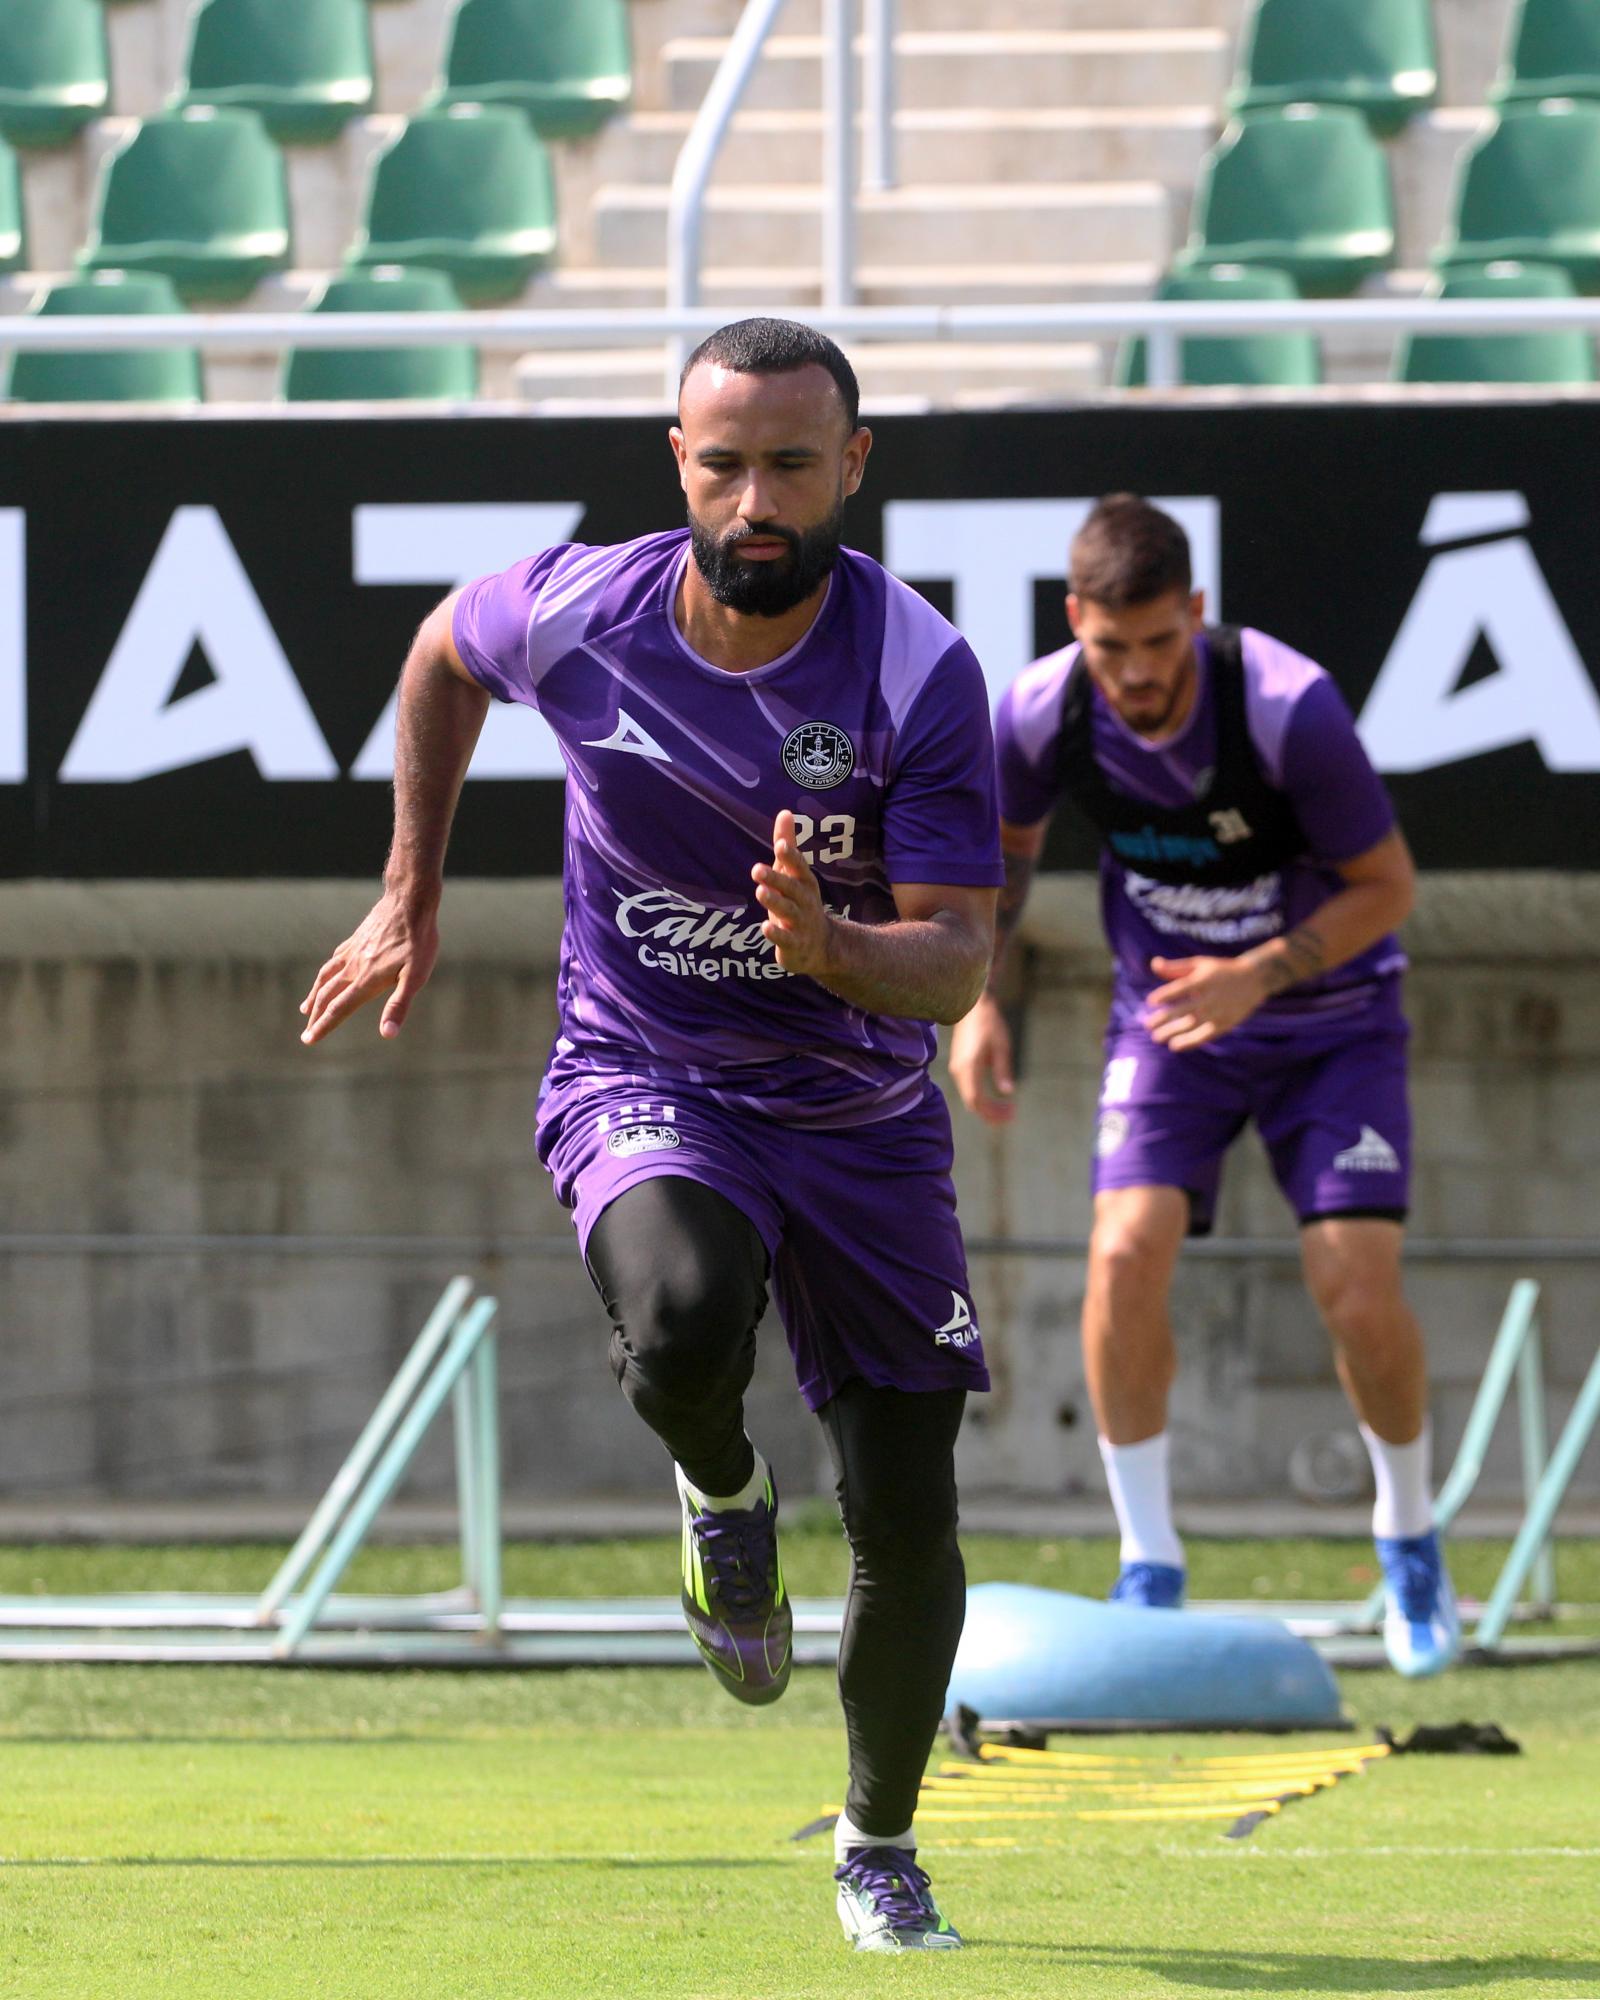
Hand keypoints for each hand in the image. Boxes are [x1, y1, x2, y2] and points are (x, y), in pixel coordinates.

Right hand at [300, 888, 439, 1045]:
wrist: (409, 901)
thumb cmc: (417, 940)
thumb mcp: (416, 976)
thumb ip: (399, 1005)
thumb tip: (387, 1034)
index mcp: (366, 980)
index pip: (339, 1009)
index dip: (323, 1026)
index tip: (309, 1040)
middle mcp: (353, 967)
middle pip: (328, 996)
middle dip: (316, 1017)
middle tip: (307, 1034)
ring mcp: (352, 952)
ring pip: (325, 977)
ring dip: (315, 996)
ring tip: (306, 1008)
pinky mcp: (355, 940)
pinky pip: (333, 961)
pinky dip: (324, 973)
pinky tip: (326, 975)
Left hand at [752, 809, 831, 977]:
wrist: (822, 946)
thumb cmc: (801, 903)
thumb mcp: (794, 874)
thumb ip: (787, 845)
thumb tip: (785, 812)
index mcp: (805, 883)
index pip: (800, 867)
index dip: (792, 857)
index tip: (781, 845)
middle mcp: (805, 902)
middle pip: (792, 889)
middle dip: (777, 879)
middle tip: (757, 869)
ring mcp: (801, 924)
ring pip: (788, 912)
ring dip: (775, 902)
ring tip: (760, 892)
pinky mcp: (794, 944)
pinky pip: (787, 939)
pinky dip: (777, 934)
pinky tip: (766, 927)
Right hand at [948, 992, 1017, 1124]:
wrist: (971, 1006)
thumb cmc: (989, 1022)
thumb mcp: (1001, 1046)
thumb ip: (1002, 1070)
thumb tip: (1008, 1092)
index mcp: (969, 1067)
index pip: (976, 1100)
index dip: (993, 1112)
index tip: (1011, 1113)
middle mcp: (959, 1071)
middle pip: (972, 1102)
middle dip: (991, 1113)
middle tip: (1011, 1115)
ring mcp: (957, 1069)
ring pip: (969, 1097)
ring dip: (987, 1106)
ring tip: (1007, 1109)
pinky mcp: (959, 1066)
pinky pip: (968, 1089)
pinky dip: (981, 1098)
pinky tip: (995, 1099)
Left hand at [1143, 954, 1267, 1050]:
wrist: (1254, 980)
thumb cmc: (1220, 970)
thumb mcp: (1200, 964)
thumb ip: (1176, 968)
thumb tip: (1154, 964)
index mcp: (1204, 980)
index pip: (1182, 988)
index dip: (1166, 995)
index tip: (1150, 1001)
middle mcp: (1211, 997)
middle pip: (1185, 1010)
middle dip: (1165, 1019)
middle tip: (1147, 1025)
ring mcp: (1218, 1012)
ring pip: (1193, 1025)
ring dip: (1174, 1032)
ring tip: (1157, 1038)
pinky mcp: (1224, 1024)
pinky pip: (1205, 1036)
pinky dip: (1190, 1042)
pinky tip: (1175, 1045)